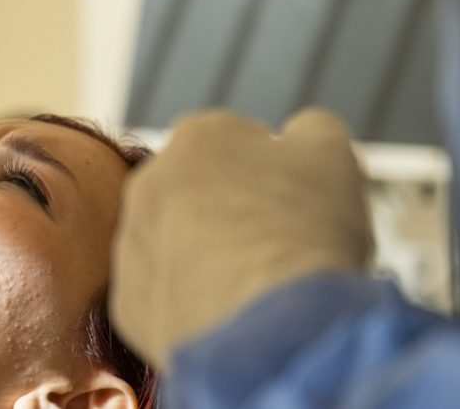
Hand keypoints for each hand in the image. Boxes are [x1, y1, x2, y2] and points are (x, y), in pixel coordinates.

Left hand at [109, 108, 372, 370]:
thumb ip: (310, 129)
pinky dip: (189, 305)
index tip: (294, 203)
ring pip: (174, 245)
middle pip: (198, 193)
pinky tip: (226, 316)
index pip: (236, 143)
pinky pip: (162, 297)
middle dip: (228, 212)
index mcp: (197, 136)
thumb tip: (298, 131)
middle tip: (273, 246)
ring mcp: (131, 243)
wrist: (273, 329)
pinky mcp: (127, 302)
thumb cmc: (306, 232)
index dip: (271, 174)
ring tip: (251, 286)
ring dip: (204, 258)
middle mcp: (148, 182)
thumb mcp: (332, 154)